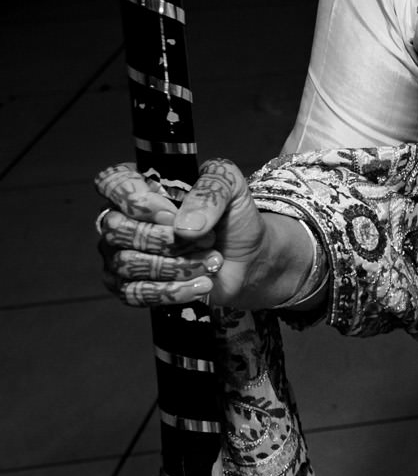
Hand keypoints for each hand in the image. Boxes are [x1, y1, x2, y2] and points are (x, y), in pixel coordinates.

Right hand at [94, 159, 265, 307]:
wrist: (248, 256)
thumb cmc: (232, 217)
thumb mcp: (232, 188)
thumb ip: (210, 189)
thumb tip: (182, 225)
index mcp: (141, 186)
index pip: (110, 182)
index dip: (135, 199)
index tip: (171, 212)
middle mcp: (122, 219)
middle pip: (116, 229)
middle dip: (166, 239)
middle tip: (207, 239)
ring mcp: (121, 254)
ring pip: (128, 263)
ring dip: (177, 266)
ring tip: (213, 261)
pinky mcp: (129, 286)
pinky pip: (135, 293)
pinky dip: (173, 290)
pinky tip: (202, 284)